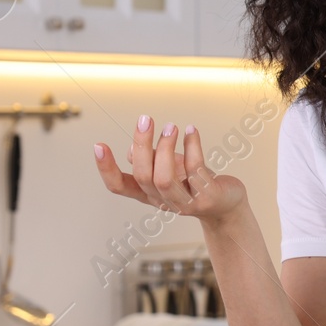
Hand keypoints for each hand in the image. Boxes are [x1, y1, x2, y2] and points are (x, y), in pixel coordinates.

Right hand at [93, 115, 245, 222]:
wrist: (227, 205)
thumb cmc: (193, 182)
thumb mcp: (168, 169)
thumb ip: (149, 160)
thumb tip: (133, 148)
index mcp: (147, 194)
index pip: (118, 187)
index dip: (106, 169)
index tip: (98, 145)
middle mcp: (163, 200)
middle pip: (143, 176)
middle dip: (142, 146)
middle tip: (145, 120)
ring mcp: (185, 202)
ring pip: (164, 178)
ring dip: (165, 148)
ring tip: (171, 127)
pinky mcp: (206, 196)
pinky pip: (196, 169)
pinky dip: (192, 146)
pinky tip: (191, 130)